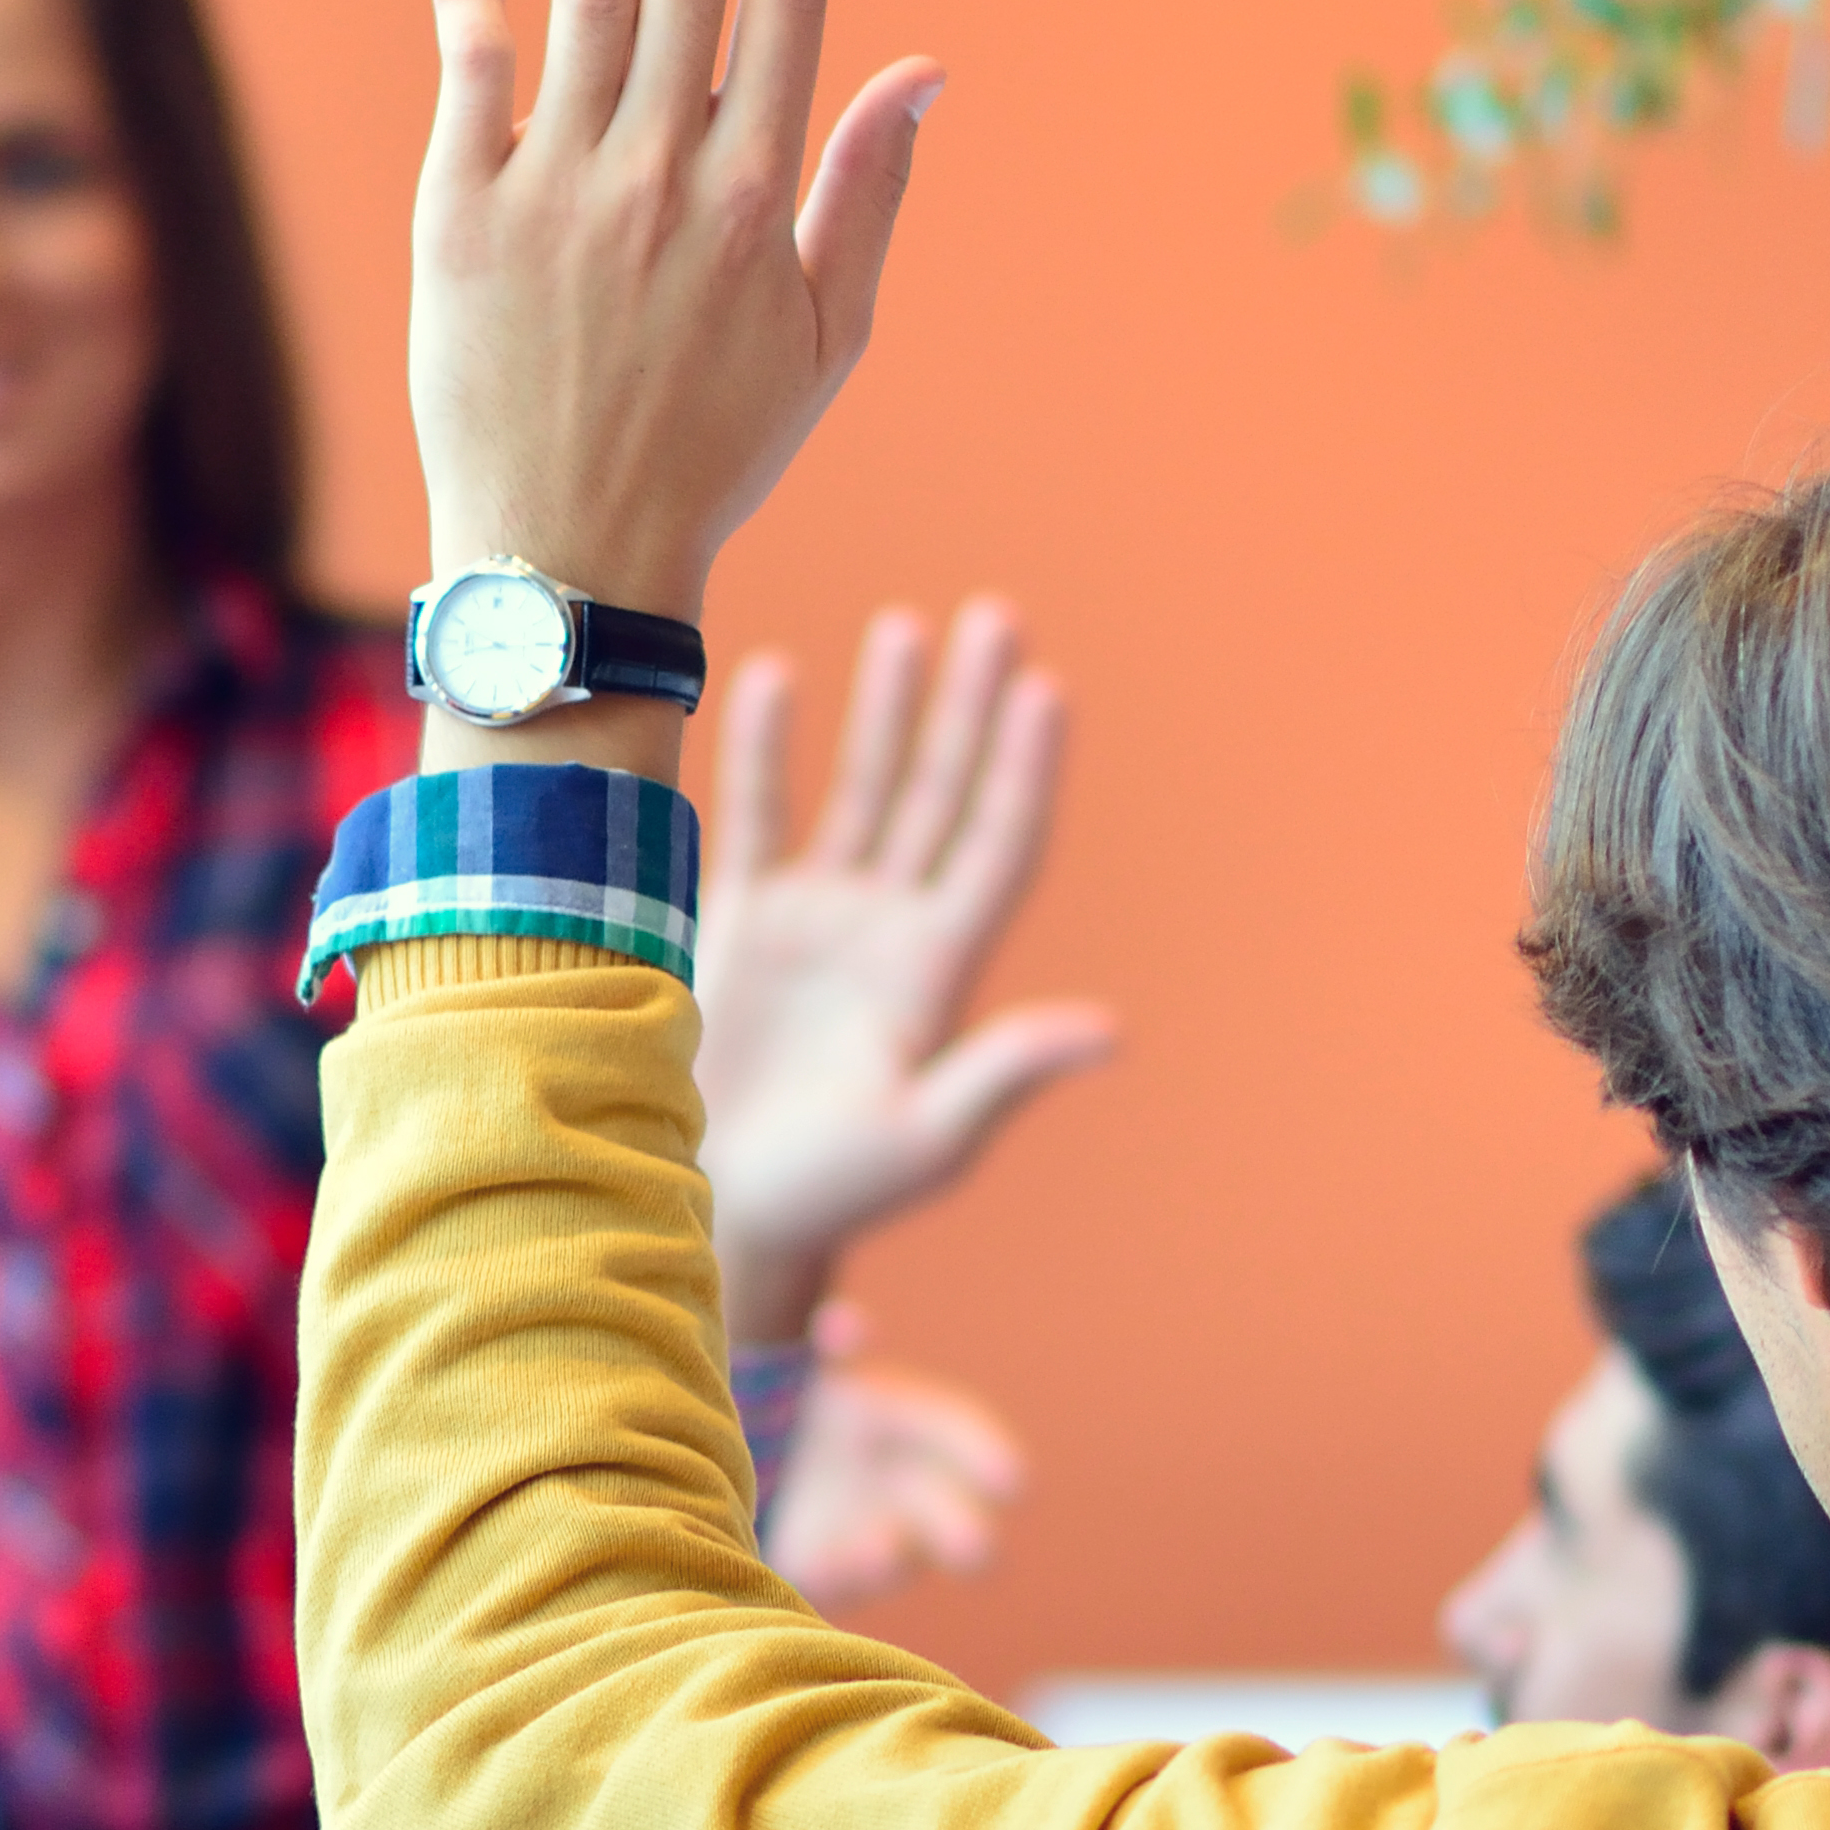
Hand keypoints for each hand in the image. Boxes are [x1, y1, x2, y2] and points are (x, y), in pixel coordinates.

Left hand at [405, 0, 937, 660]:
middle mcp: (659, 176)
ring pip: (582, 2)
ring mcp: (554, 192)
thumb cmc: (709, 453)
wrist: (568, 556)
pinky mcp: (459, 220)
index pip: (787, 0)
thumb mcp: (825, 339)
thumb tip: (925, 70)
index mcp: (754, 196)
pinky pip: (468, 75)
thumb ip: (867, 193)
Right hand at [691, 606, 1119, 1345]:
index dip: (1024, 770)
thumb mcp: (927, 1140)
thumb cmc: (833, 1194)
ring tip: (907, 628)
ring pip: (863, 791)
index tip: (1044, 689)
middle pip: (943, 794)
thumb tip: (1108, 1032)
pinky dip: (767, 751)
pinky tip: (777, 677)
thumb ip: (1003, 1072)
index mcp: (940, 972)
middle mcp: (888, 929)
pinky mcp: (740, 923)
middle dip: (969, 708)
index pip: (997, 846)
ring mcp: (816, 920)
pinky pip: (756, 818)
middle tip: (996, 617)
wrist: (722, 1212)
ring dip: (886, 712)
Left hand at [766, 1313, 1027, 1605]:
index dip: (985, 1455)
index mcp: (913, 1429)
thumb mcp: (814, 1371)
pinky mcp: (824, 1573)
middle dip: (965, 1534)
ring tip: (879, 1549)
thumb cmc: (802, 1406)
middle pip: (956, 1522)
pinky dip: (836, 1572)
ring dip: (890, 1557)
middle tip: (975, 1547)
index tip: (1013, 1481)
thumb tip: (846, 1325)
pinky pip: (837, 1582)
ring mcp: (871, 1538)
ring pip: (896, 1556)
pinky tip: (825, 1561)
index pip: (963, 1440)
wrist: (756, 1465)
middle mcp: (907, 1492)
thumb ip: (832, 1350)